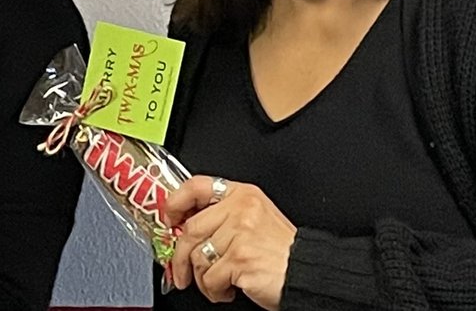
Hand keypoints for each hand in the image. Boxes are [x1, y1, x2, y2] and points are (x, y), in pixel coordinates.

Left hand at [166, 176, 296, 309]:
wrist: (306, 271)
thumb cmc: (281, 249)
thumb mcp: (256, 216)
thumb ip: (225, 214)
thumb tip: (187, 226)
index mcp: (242, 194)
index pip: (197, 186)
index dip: (176, 201)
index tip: (169, 217)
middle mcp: (240, 209)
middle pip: (191, 228)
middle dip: (180, 256)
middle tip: (181, 271)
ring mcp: (240, 233)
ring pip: (198, 256)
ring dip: (201, 278)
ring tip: (215, 283)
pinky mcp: (240, 258)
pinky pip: (210, 278)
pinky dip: (214, 290)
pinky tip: (228, 290)